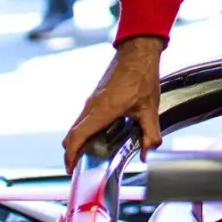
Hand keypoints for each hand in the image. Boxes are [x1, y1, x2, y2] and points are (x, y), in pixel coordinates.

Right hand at [63, 36, 164, 167]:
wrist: (137, 53)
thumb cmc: (142, 76)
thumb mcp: (150, 109)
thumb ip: (151, 134)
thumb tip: (148, 152)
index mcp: (103, 110)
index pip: (77, 136)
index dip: (71, 155)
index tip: (70, 168)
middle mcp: (92, 105)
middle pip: (72, 133)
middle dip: (71, 152)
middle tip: (77, 167)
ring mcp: (92, 100)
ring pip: (76, 125)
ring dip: (77, 141)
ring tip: (87, 155)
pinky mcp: (96, 97)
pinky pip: (83, 117)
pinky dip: (83, 130)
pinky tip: (98, 136)